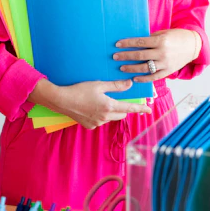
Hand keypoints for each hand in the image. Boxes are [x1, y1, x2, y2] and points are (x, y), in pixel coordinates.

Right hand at [29, 78, 150, 129]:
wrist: (61, 100)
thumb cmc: (79, 90)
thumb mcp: (99, 85)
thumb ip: (116, 86)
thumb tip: (129, 84)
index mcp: (108, 106)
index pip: (129, 108)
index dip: (140, 108)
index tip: (149, 110)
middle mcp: (104, 117)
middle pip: (121, 114)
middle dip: (122, 108)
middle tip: (117, 99)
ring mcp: (97, 123)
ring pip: (111, 117)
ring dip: (111, 111)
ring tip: (99, 101)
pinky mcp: (90, 126)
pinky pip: (101, 121)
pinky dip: (100, 115)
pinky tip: (91, 107)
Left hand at [113, 29, 201, 81]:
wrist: (193, 46)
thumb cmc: (176, 37)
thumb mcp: (163, 34)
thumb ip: (150, 39)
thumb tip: (134, 43)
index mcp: (160, 41)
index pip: (140, 42)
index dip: (127, 44)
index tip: (117, 45)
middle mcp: (162, 53)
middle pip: (140, 55)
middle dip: (125, 56)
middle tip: (115, 57)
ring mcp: (165, 63)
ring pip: (144, 68)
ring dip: (131, 68)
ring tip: (122, 68)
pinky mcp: (168, 71)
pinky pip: (153, 77)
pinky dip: (143, 79)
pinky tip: (134, 78)